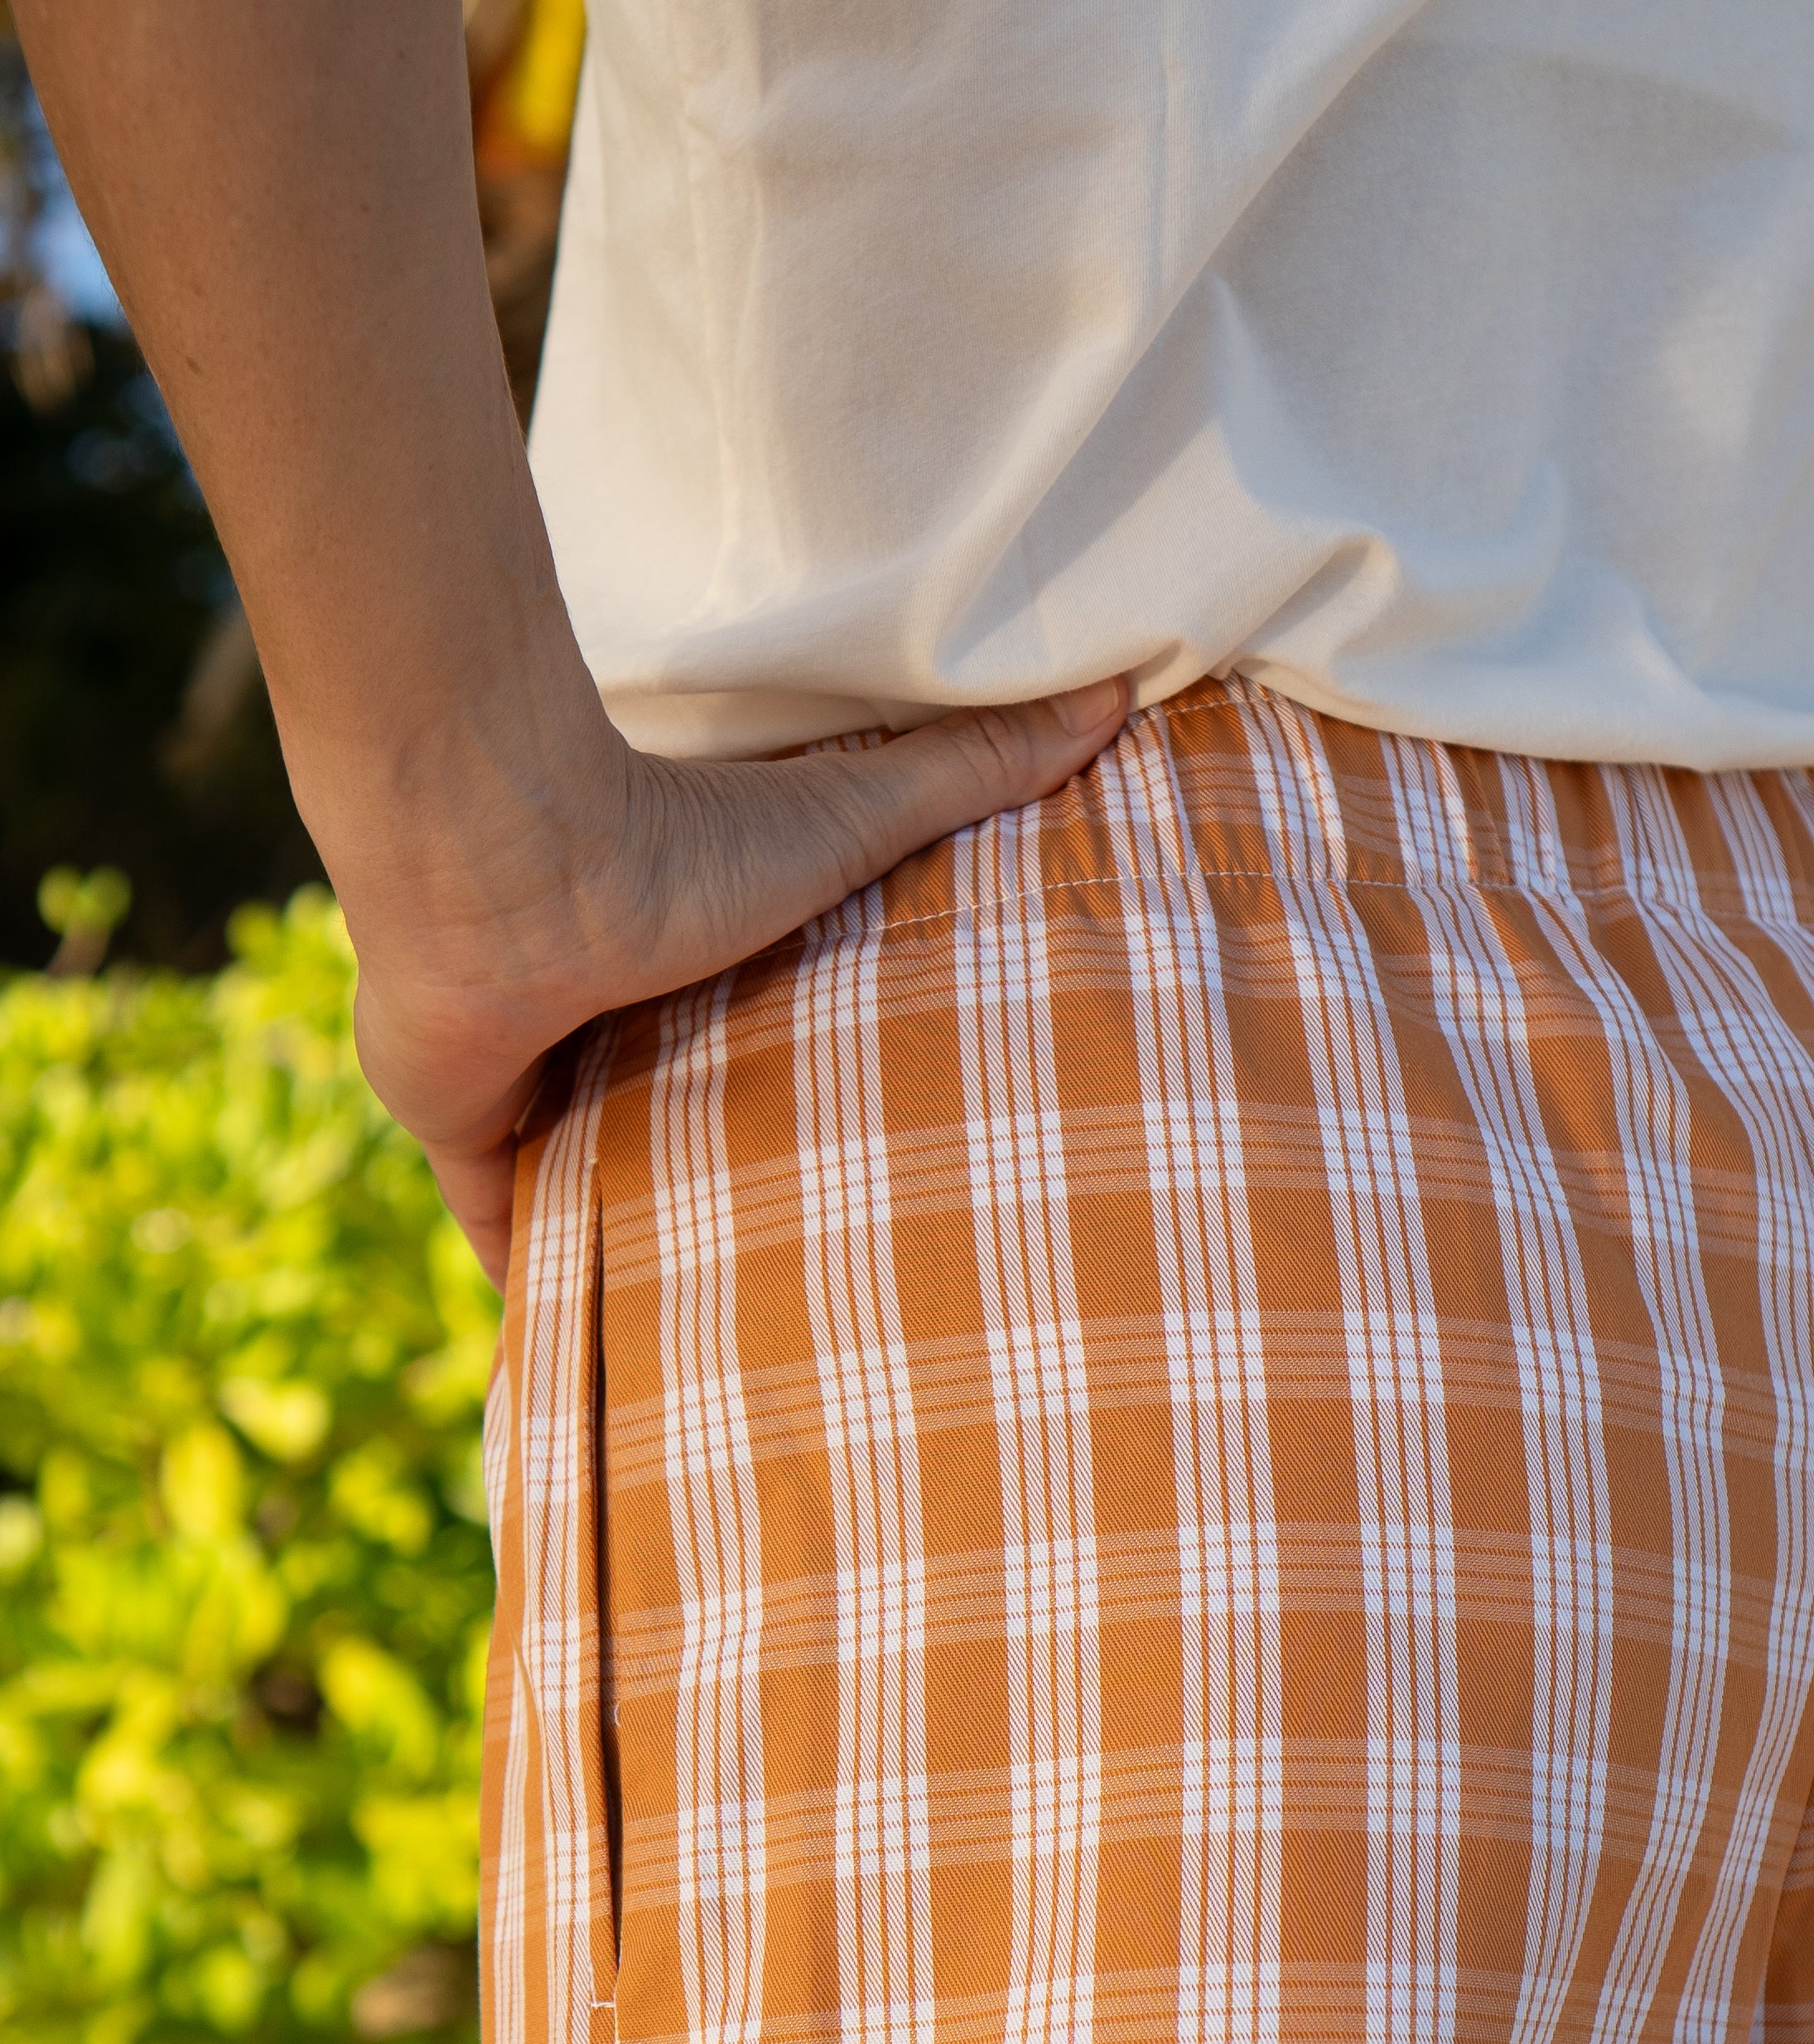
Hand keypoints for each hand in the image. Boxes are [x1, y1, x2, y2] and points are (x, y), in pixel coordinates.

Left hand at [342, 674, 1129, 1287]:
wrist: (508, 868)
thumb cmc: (667, 837)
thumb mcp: (848, 820)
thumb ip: (967, 771)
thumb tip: (1116, 690)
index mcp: (679, 948)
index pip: (730, 1019)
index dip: (773, 1067)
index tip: (846, 1127)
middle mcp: (599, 1013)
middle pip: (658, 1105)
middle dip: (704, 1162)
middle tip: (795, 1249)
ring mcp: (527, 1079)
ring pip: (581, 1174)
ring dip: (627, 1229)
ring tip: (709, 1321)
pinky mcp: (468, 1137)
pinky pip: (500, 1234)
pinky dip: (534, 1288)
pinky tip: (583, 1353)